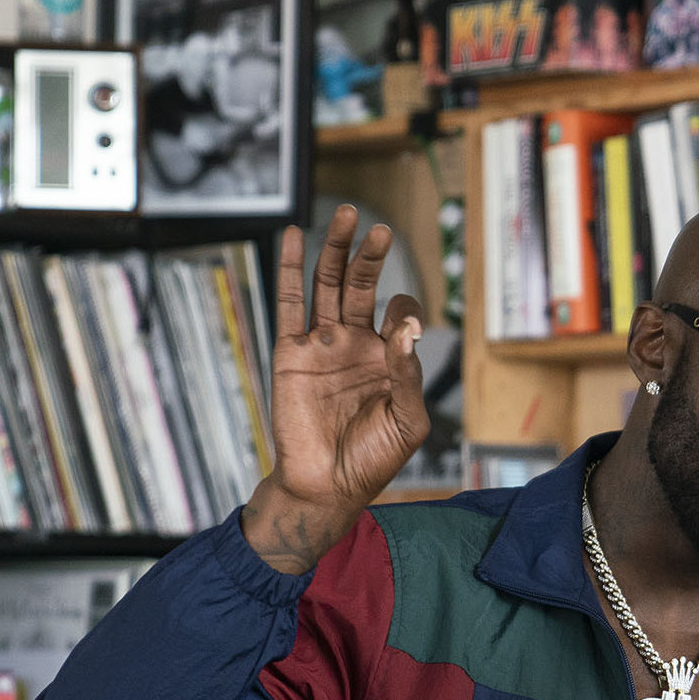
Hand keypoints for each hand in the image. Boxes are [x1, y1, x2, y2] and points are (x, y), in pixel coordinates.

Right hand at [242, 203, 428, 574]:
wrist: (327, 484)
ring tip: (347, 215)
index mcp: (387, 358)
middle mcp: (354, 344)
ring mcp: (322, 344)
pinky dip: (289, 268)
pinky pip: (288, 303)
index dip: (405, 313)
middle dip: (370, 255)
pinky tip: (294, 235)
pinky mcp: (291, 352)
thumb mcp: (409, 419)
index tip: (404, 327)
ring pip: (327, 284)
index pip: (399, 314)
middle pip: (361, 285)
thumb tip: (408, 326)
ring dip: (336, 250)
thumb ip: (410, 372)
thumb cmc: (374, 458)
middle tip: (379, 228)